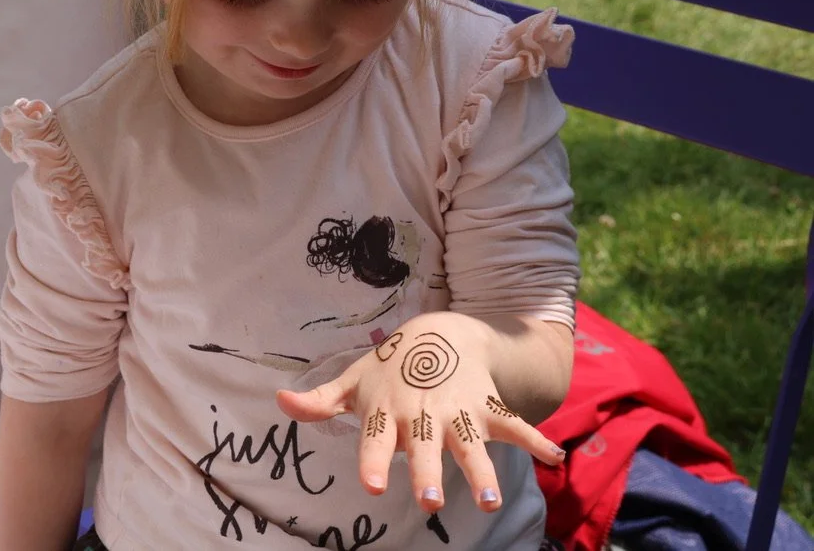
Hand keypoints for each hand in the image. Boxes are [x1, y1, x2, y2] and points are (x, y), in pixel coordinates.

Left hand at [276, 314, 566, 513]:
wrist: (441, 331)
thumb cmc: (389, 367)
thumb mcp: (354, 381)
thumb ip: (320, 401)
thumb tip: (279, 402)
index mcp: (388, 410)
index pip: (377, 438)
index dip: (375, 461)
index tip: (374, 487)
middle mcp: (423, 413)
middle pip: (425, 446)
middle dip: (428, 472)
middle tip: (428, 502)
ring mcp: (458, 410)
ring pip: (471, 442)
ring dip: (482, 469)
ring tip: (489, 500)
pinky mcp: (487, 407)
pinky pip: (512, 425)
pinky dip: (535, 440)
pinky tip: (555, 459)